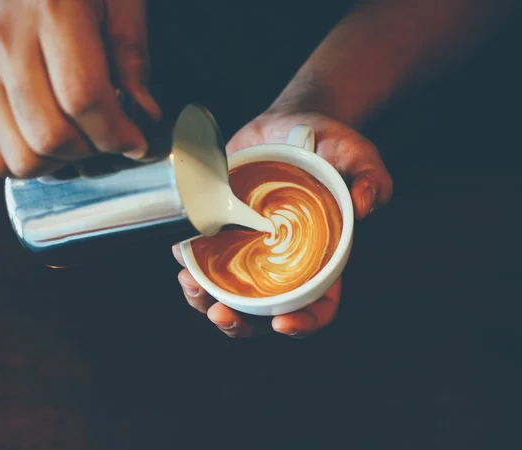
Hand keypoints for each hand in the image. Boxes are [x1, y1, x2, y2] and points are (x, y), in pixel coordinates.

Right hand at [0, 0, 159, 177]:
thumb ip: (131, 47)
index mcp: (51, 9)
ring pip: (20, 154)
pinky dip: (26, 164)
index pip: (83, 97)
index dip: (116, 132)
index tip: (136, 141)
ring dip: (62, 163)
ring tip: (82, 143)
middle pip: (50, 134)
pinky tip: (50, 146)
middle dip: (93, 150)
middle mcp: (10, 44)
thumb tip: (146, 111)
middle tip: (112, 139)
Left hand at [172, 110, 392, 337]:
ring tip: (191, 284)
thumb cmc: (329, 146)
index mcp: (320, 260)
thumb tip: (365, 204)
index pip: (317, 305)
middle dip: (238, 322)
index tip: (283, 324)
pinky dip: (189, 262)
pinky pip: (203, 258)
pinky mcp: (223, 230)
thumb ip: (370, 178)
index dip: (304, 324)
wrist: (288, 124)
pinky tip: (180, 254)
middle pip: (261, 312)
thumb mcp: (356, 156)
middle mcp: (282, 263)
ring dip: (204, 299)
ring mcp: (249, 249)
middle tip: (220, 313)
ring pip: (225, 293)